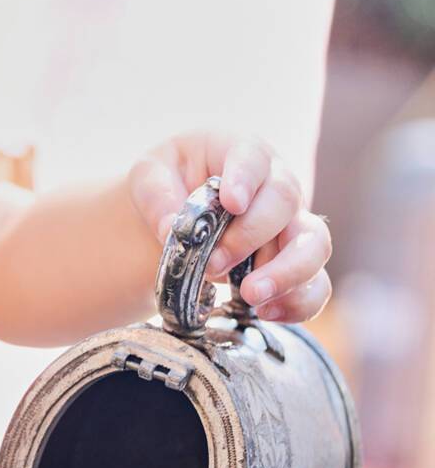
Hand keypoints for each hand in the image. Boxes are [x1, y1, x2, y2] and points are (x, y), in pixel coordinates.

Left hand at [128, 133, 331, 322]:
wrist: (180, 213)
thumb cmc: (170, 185)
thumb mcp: (150, 177)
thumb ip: (156, 196)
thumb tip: (170, 229)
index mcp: (241, 154)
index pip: (252, 156)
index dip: (246, 178)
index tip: (231, 202)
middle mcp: (276, 186)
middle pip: (286, 201)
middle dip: (250, 237)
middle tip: (213, 264)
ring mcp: (291, 225)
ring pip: (314, 244)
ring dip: (287, 273)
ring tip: (250, 295)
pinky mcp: (295, 263)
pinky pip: (316, 285)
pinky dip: (298, 303)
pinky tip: (266, 313)